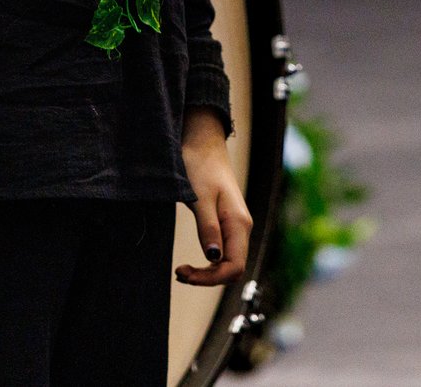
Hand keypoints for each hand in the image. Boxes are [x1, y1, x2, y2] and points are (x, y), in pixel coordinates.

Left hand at [176, 108, 250, 287]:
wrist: (202, 142)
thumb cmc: (199, 165)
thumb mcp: (199, 197)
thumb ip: (208, 227)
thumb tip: (214, 259)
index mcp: (239, 223)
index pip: (234, 267)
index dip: (210, 278)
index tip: (183, 272)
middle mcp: (242, 227)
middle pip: (233, 268)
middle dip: (208, 278)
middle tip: (179, 273)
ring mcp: (235, 225)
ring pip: (228, 262)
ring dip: (208, 272)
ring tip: (182, 270)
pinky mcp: (226, 222)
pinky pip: (224, 251)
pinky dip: (209, 262)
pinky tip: (194, 260)